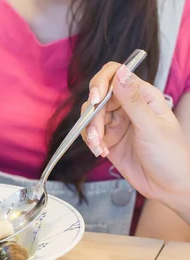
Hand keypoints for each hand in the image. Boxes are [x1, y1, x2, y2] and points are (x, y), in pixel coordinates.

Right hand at [81, 62, 189, 208]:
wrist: (169, 187)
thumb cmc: (170, 155)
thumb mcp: (151, 126)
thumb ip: (132, 99)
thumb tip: (120, 71)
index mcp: (143, 96)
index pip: (115, 75)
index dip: (101, 83)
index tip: (95, 99)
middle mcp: (128, 106)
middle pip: (98, 97)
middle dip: (93, 116)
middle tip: (98, 135)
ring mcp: (117, 122)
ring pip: (91, 116)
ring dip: (91, 131)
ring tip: (99, 147)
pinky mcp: (108, 139)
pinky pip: (90, 133)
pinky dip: (91, 142)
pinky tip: (102, 152)